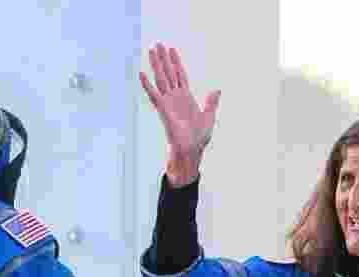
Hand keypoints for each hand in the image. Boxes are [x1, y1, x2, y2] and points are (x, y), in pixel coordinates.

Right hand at [139, 43, 220, 186]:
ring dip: (155, 65)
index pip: (179, 75)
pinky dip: (147, 84)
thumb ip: (211, 103)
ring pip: (161, 79)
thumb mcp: (209, 117)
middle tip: (157, 44)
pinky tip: (141, 73)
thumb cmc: (198, 138)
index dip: (176, 62)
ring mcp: (168, 102)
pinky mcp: (163, 109)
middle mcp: (175, 97)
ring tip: (150, 51)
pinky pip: (153, 94)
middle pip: (168, 73)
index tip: (172, 50)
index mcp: (186, 98)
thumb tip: (216, 90)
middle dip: (163, 59)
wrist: (192, 151)